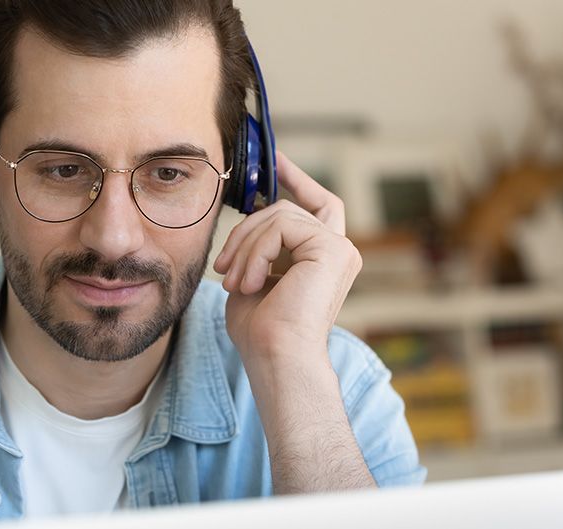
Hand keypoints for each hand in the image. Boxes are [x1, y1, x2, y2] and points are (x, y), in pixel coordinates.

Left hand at [213, 151, 361, 365]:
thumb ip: (257, 249)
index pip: (316, 204)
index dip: (296, 178)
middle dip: (246, 229)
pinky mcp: (332, 249)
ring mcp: (340, 248)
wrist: (277, 360)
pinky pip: (282, 226)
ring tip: (233, 283)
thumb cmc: (262, 333)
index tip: (274, 158)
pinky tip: (251, 283)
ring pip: (279, 215)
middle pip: (285, 209)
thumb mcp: (253, 278)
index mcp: (324, 259)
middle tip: (222, 265)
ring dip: (245, 247)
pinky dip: (257, 252)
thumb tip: (244, 221)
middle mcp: (339, 251)